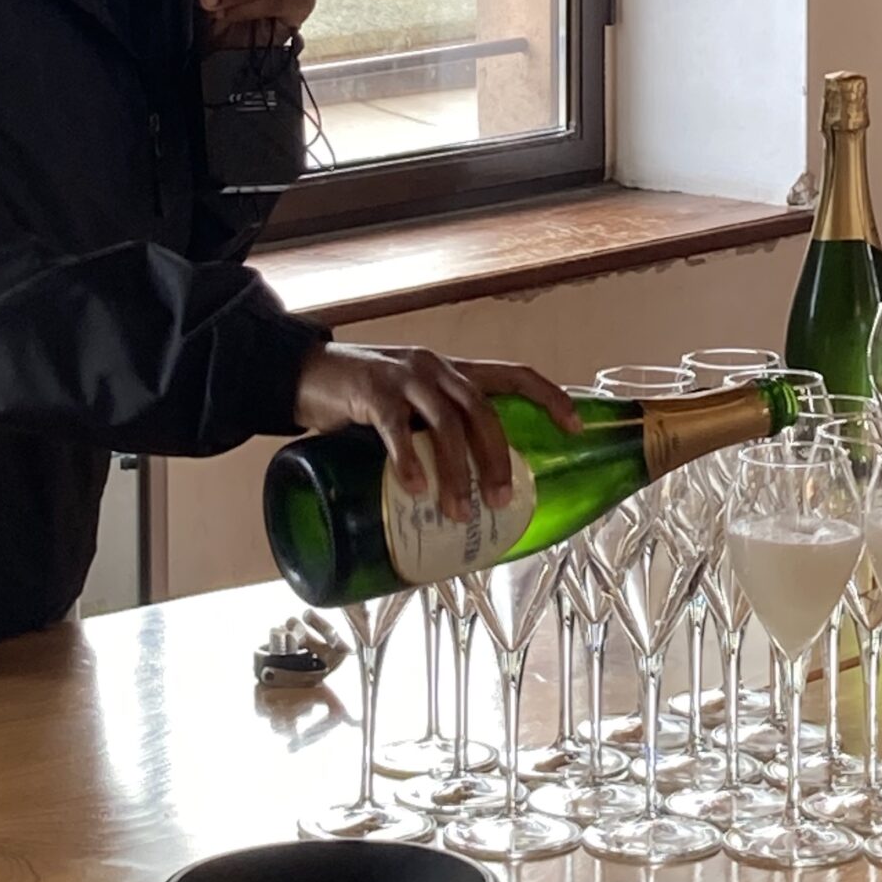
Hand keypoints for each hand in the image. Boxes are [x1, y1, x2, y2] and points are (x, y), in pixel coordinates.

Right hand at [293, 343, 581, 523]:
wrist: (305, 373)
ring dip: (457, 471)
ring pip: (446, 424)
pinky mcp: (371, 390)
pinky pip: (396, 428)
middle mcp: (436, 369)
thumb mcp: (411, 408)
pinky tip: (415, 489)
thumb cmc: (364, 399)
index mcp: (453, 372)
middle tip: (503, 501)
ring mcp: (404, 377)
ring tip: (460, 511)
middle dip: (497, 458)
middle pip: (482, 411)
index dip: (550, 397)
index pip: (515, 374)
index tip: (577, 428)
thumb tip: (469, 493)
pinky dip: (410, 460)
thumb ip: (436, 434)